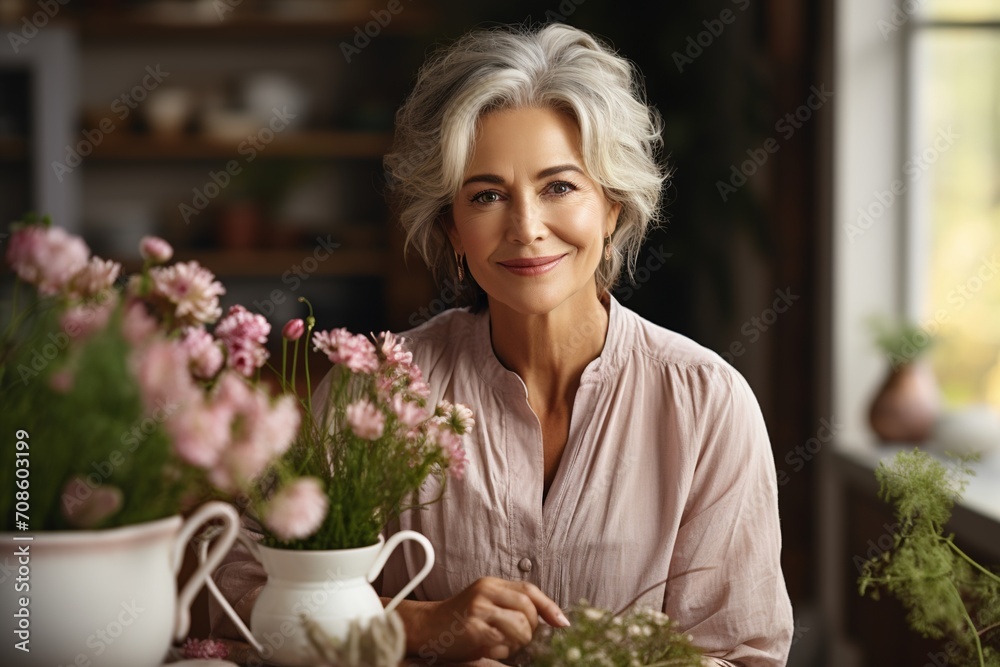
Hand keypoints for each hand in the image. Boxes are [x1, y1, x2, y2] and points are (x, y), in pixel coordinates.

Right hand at [403, 577, 569, 661]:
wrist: (426, 628)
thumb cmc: (459, 621)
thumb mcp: (485, 605)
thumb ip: (510, 607)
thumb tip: (547, 622)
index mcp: (491, 584)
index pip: (529, 590)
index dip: (549, 607)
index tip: (563, 623)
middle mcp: (486, 591)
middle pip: (528, 609)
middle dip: (530, 630)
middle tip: (517, 641)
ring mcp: (479, 608)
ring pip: (520, 626)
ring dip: (518, 643)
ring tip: (501, 645)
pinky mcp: (473, 627)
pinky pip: (503, 641)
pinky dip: (502, 650)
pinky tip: (489, 649)